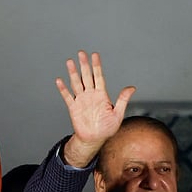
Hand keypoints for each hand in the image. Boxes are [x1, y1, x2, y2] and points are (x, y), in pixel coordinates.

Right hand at [57, 51, 135, 167]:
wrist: (94, 139)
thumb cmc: (107, 128)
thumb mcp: (118, 114)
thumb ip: (123, 100)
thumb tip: (132, 88)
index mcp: (101, 95)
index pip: (99, 77)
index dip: (97, 66)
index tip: (95, 55)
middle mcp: (91, 95)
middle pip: (86, 77)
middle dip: (84, 65)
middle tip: (81, 53)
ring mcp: (81, 100)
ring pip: (76, 83)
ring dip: (73, 73)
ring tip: (70, 62)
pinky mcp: (73, 107)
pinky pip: (67, 96)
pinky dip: (63, 89)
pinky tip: (59, 80)